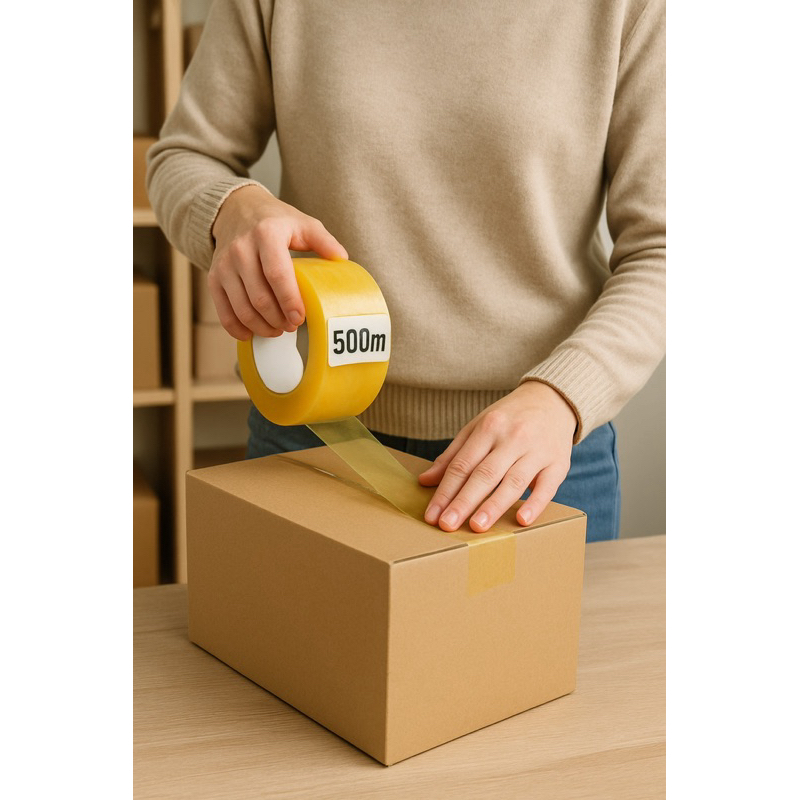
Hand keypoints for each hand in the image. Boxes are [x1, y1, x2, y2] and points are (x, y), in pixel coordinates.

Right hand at [209, 185, 347, 339]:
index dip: (289, 300)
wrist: (236, 210)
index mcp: (267, 234)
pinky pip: (223, 310)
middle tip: (292, 326)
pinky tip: (251, 333)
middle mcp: (241, 249)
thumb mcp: (302, 223)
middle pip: (260, 297)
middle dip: (278, 319)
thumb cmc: (274, 221)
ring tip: (277, 330)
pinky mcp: (214, 277)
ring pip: (242, 308)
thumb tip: (342, 258)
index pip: (277, 274)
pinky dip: (237, 328)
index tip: (299, 318)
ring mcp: (224, 264)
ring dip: (261, 326)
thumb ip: (323, 240)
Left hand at [419, 381, 576, 531]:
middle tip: (447, 525)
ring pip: (513, 481)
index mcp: (489, 427)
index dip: (445, 491)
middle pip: (484, 474)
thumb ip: (453, 455)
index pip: (462, 464)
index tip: (432, 515)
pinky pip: (547, 486)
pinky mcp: (559, 463)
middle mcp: (513, 437)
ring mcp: (537, 450)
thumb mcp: (478, 427)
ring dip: (494, 506)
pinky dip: (535, 504)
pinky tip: (522, 519)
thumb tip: (425, 480)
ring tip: (476, 526)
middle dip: (464, 501)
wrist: (552, 400)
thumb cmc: (509, 418)